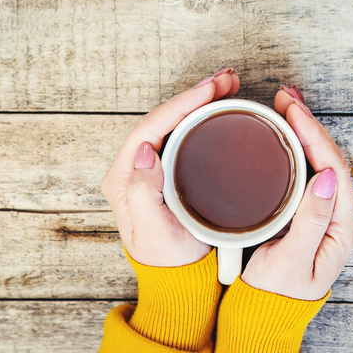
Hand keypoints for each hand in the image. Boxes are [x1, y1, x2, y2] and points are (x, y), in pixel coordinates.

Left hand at [101, 69, 239, 266]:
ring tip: (228, 83)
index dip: (182, 103)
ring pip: (175, 120)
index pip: (151, 127)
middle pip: (164, 117)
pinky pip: (184, 131)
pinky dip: (204, 112)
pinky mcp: (169, 167)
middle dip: (196, 93)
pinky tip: (220, 104)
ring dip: (201, 98)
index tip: (210, 89)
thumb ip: (142, 194)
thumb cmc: (169, 257)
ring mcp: (151, 165)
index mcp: (124, 177)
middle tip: (227, 79)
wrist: (179, 274)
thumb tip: (144, 151)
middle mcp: (134, 165)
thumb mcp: (155, 232)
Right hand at [241, 86, 352, 299]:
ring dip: (304, 129)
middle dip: (309, 123)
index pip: (332, 168)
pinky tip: (286, 131)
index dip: (314, 135)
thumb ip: (310, 221)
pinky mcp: (308, 208)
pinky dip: (297, 144)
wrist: (270, 308)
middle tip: (286, 97)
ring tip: (286, 104)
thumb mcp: (292, 260)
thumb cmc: (279, 290)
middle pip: (328, 157)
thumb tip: (326, 178)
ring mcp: (324, 209)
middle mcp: (338, 213)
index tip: (293, 111)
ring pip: (319, 159)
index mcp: (340, 225)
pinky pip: (307, 168)